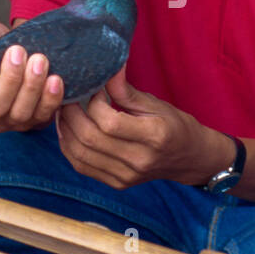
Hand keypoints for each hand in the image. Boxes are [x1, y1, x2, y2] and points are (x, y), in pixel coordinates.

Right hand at [0, 19, 63, 131]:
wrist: (12, 45)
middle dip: (10, 79)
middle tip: (18, 52)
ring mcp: (6, 123)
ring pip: (19, 114)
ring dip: (31, 87)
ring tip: (39, 60)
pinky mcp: (31, 122)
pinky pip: (41, 117)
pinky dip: (49, 99)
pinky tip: (54, 80)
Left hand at [55, 66, 232, 187]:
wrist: (189, 158)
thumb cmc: (175, 125)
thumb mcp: (155, 103)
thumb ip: (126, 90)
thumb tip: (105, 70)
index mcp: (154, 137)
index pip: (109, 122)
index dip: (93, 102)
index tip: (94, 87)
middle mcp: (139, 160)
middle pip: (90, 139)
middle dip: (71, 114)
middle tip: (68, 96)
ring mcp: (126, 176)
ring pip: (80, 154)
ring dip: (65, 129)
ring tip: (64, 110)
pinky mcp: (116, 183)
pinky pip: (81, 166)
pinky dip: (69, 146)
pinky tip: (68, 129)